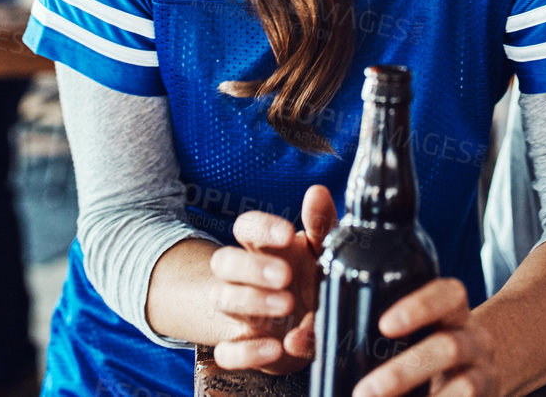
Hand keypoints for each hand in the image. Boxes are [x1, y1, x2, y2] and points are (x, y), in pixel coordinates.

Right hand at [210, 184, 337, 372]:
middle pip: (223, 261)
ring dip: (252, 301)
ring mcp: (240, 313)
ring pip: (222, 299)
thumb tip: (317, 192)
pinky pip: (227, 352)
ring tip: (287, 305)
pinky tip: (275, 348)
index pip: (246, 227)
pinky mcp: (244, 348)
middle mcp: (245, 278)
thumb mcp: (323, 251)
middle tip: (285, 275)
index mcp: (264, 249)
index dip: (261, 229)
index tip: (288, 234)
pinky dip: (246, 352)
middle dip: (250, 267)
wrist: (307, 328)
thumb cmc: (313, 279)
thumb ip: (322, 224)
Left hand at [354, 278, 498, 396]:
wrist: (479, 372)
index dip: (420, 305)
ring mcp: (484, 374)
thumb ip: (348, 331)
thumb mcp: (401, 333)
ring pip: (463, 386)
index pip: (448, 294)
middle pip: (448, 347)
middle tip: (363, 393)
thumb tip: (296, 341)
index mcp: (451, 310)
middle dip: (404, 373)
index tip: (385, 324)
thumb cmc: (424, 344)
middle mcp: (474, 338)